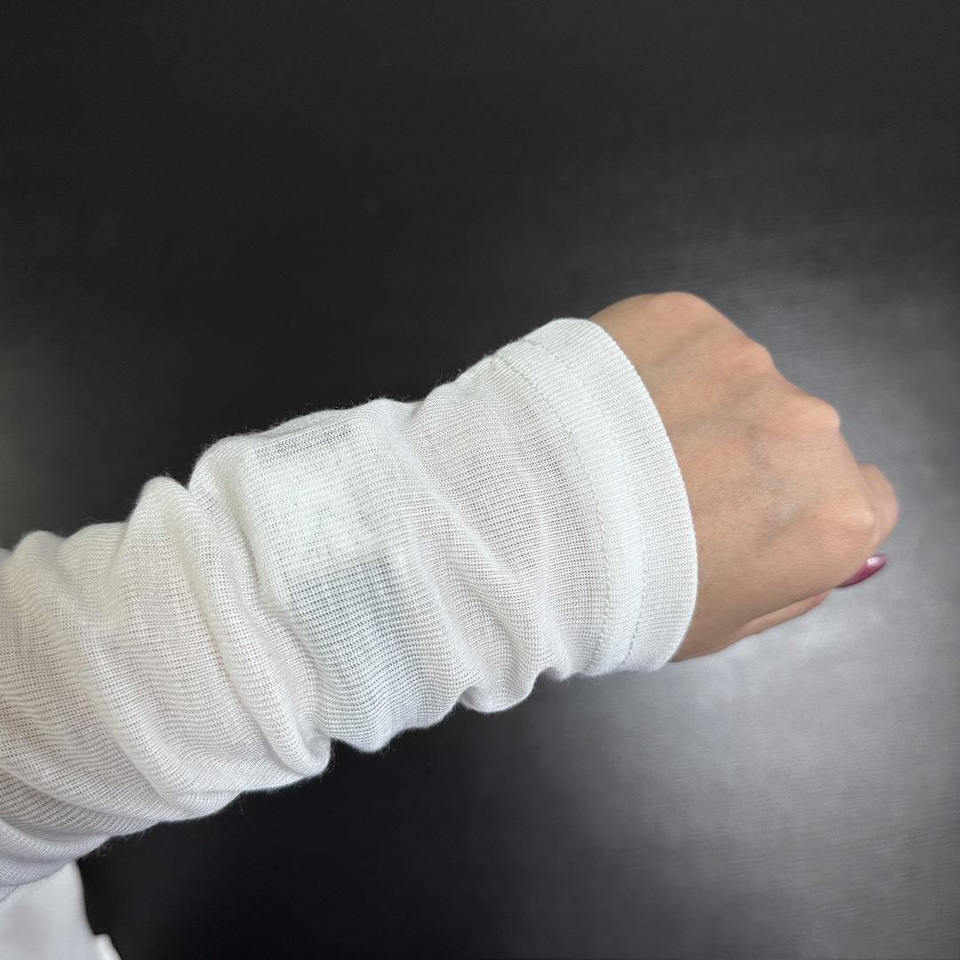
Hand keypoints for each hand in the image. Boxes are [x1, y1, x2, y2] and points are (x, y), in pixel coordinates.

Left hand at [590, 293, 899, 661]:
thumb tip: (844, 550)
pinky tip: (606, 407)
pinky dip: (655, 365)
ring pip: (740, 384)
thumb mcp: (722, 626)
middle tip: (668, 488)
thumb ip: (796, 583)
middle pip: (800, 437)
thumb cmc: (614, 597)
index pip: (863, 497)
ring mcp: (746, 362)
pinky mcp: (685, 315)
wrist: (513, 528)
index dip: (800, 509)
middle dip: (750, 458)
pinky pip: (685, 342)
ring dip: (699, 407)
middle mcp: (808, 428)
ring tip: (622, 448)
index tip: (749, 517)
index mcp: (832, 515)